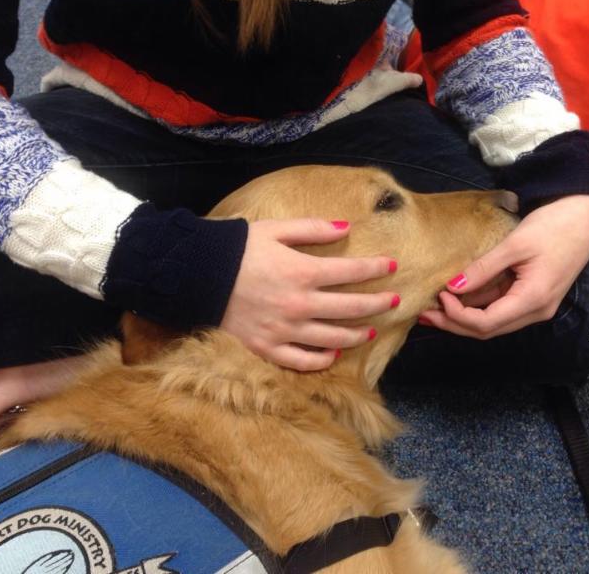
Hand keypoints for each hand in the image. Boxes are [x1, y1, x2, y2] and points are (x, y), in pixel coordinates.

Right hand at [221, 219, 398, 370]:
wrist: (193, 275)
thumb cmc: (234, 248)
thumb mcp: (274, 229)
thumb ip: (313, 229)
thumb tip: (346, 227)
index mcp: (303, 272)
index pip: (352, 271)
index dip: (376, 268)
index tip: (392, 266)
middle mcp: (300, 304)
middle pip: (351, 308)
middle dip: (378, 303)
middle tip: (395, 301)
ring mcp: (284, 330)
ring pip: (333, 338)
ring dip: (357, 334)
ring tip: (371, 331)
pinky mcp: (266, 347)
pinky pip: (302, 361)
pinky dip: (321, 360)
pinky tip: (334, 354)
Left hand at [420, 195, 588, 338]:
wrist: (585, 215)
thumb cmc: (554, 225)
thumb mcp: (515, 245)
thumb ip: (483, 269)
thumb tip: (453, 288)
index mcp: (533, 299)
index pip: (485, 323)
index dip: (457, 315)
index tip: (439, 295)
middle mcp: (536, 310)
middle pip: (487, 330)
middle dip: (453, 324)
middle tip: (423, 314)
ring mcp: (536, 306)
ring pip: (493, 322)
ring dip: (463, 317)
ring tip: (433, 308)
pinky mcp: (533, 296)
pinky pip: (500, 308)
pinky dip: (477, 306)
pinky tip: (455, 298)